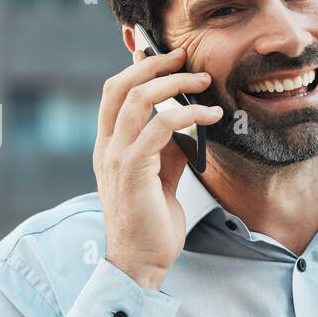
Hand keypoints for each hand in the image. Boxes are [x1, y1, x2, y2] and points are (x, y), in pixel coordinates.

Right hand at [93, 46, 223, 288]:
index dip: (136, 68)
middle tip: (185, 56)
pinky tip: (211, 116)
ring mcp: (116, 157)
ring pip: (138, 99)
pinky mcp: (133, 170)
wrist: (141, 261)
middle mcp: (106, 147)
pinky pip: (160, 127)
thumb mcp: (160, 177)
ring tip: (203, 80)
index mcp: (108, 146)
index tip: (164, 55)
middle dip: (152, 64)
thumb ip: (167, 149)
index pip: (114, 93)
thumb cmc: (152, 222)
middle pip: (120, 86)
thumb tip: (188, 125)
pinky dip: (188, 115)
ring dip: (174, 84)